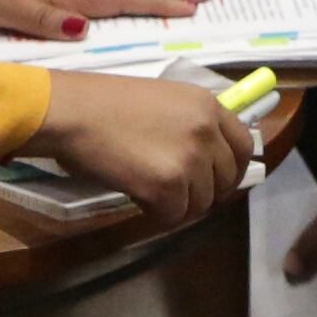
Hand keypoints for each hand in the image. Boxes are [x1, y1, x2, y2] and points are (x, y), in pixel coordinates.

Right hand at [25, 72, 256, 231]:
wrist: (72, 112)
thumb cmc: (104, 104)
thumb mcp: (162, 100)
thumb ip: (190, 124)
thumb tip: (203, 158)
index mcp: (208, 105)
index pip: (244, 144)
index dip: (232, 167)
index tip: (217, 179)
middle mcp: (207, 131)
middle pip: (226, 179)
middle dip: (205, 192)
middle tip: (178, 194)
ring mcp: (190, 159)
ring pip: (201, 202)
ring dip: (178, 205)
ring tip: (149, 192)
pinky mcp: (168, 186)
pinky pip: (174, 215)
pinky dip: (156, 214)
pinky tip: (137, 198)